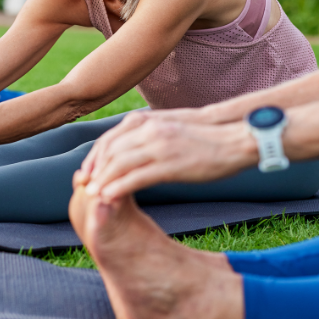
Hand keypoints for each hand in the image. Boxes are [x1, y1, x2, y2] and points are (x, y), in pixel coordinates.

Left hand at [76, 107, 217, 183]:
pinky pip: (136, 178)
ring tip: (93, 194)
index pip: (109, 139)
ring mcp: (158, 147)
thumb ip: (149, 135)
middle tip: (85, 185)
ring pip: (118, 164)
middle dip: (95, 169)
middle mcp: (148, 131)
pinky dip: (118, 188)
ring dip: (102, 180)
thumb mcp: (170, 129)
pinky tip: (110, 197)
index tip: (88, 170)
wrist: (234, 140)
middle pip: (109, 151)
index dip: (95, 156)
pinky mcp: (169, 164)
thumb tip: (133, 147)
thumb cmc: (204, 138)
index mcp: (146, 122)